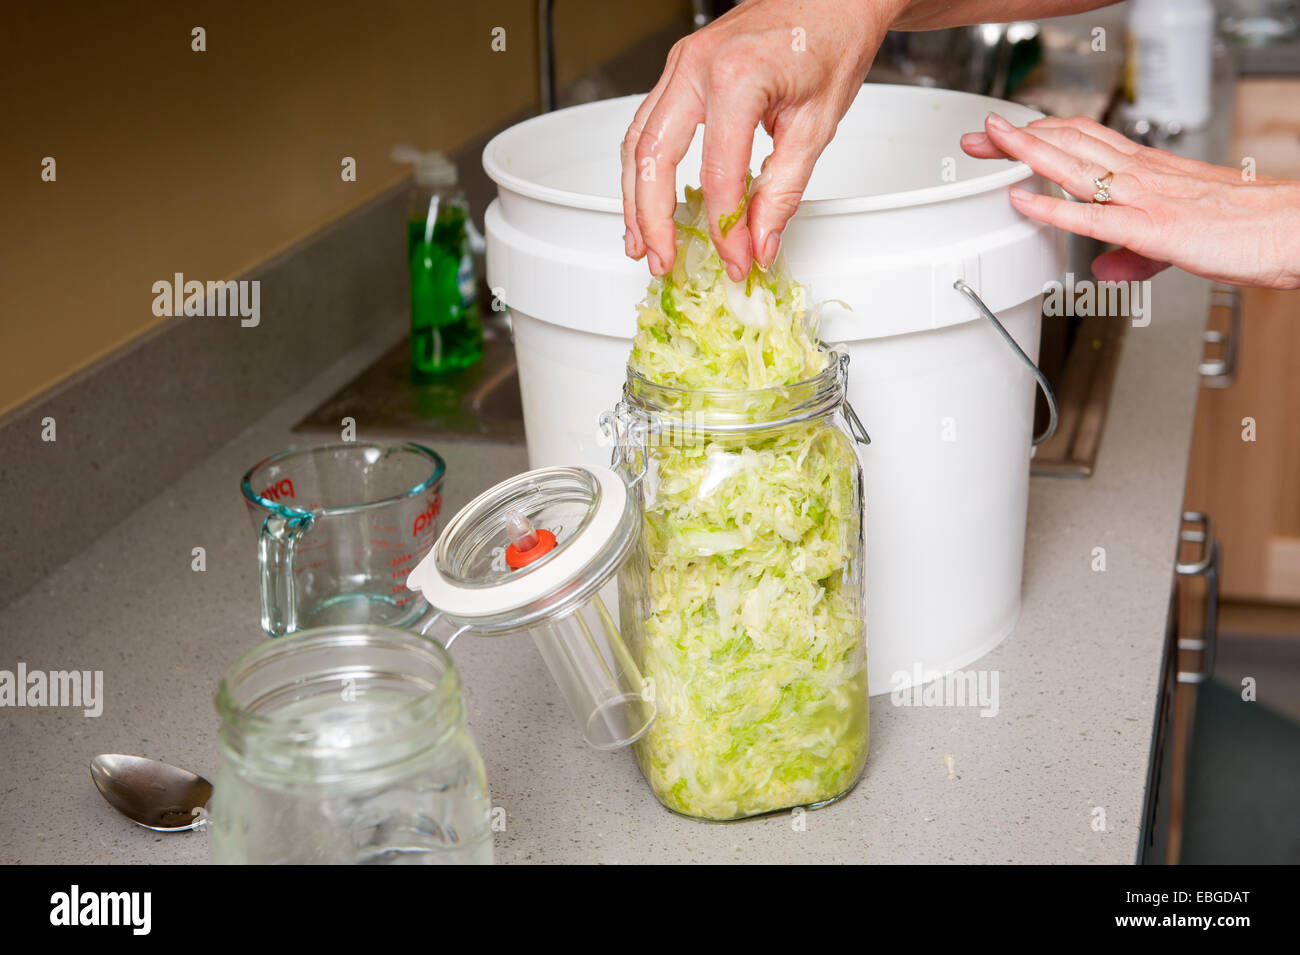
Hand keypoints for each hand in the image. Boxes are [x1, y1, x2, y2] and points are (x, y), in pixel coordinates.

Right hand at [621, 0, 900, 280]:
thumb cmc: (831, 40)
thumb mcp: (817, 125)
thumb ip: (783, 190)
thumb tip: (758, 241)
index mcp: (735, 78)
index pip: (717, 175)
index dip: (724, 228)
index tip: (737, 259)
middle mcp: (695, 66)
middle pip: (653, 159)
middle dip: (653, 220)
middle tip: (662, 262)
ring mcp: (680, 65)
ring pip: (637, 142)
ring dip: (634, 199)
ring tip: (641, 243)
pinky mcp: (679, 69)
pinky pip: (646, 124)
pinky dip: (642, 169)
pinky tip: (645, 200)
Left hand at [961, 113, 1299, 289]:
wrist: (1292, 230)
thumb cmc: (1245, 229)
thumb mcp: (1175, 243)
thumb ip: (1132, 253)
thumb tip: (1104, 268)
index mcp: (1148, 172)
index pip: (1084, 141)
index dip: (1042, 135)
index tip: (1006, 137)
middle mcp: (1141, 176)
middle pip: (1069, 143)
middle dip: (1018, 139)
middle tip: (978, 136)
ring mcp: (1145, 198)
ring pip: (1075, 166)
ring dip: (1026, 154)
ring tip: (990, 143)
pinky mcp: (1152, 227)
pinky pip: (1093, 215)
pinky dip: (1052, 207)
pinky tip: (1022, 202)